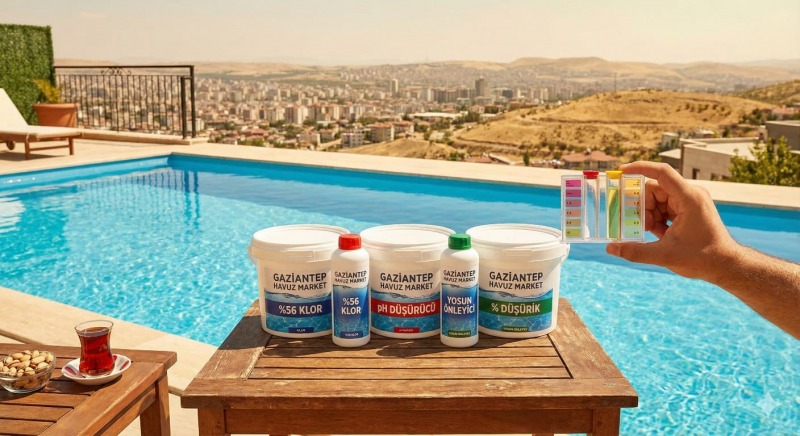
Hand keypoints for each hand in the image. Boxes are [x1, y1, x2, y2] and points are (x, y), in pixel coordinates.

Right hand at [606, 161, 739, 281]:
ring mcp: (689, 201)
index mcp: (689, 198)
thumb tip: (611, 249)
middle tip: (631, 221)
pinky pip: (664, 207)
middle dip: (640, 205)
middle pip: (655, 189)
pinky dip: (656, 219)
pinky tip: (656, 234)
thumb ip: (636, 251)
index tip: (620, 171)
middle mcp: (690, 194)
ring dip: (648, 214)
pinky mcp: (688, 210)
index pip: (662, 173)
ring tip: (648, 232)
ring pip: (657, 199)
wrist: (726, 265)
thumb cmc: (703, 258)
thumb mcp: (665, 255)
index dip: (640, 168)